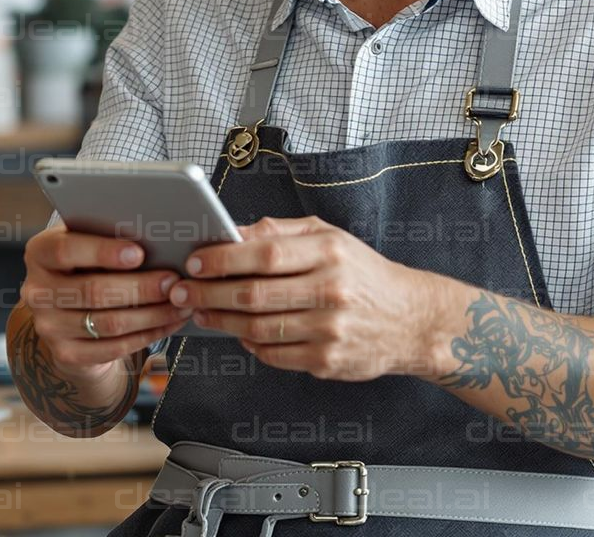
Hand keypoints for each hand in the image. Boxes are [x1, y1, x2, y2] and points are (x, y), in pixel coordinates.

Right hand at [19, 224, 192, 375]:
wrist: (66, 314)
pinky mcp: (66, 354)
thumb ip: (105, 237)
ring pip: (109, 323)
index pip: (65, 250)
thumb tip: (152, 234)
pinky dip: (148, 335)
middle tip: (173, 281)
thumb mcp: (85, 246)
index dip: (102, 252)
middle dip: (140, 287)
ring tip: (180, 303)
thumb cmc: (85, 267)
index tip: (139, 253)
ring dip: (152, 314)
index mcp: (39, 254)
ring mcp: (49, 327)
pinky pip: (114, 347)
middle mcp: (37, 292)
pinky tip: (169, 323)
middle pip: (93, 291)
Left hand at [169, 215, 440, 380]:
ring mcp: (330, 330)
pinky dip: (250, 345)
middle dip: (208, 294)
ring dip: (221, 322)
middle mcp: (331, 291)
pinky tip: (240, 333)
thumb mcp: (328, 237)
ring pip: (258, 329)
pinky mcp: (328, 361)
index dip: (221, 260)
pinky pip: (274, 355)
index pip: (263, 255)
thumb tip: (229, 232)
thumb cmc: (361, 273)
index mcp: (328, 252)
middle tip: (181, 292)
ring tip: (201, 313)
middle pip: (253, 295)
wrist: (411, 320)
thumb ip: (277, 231)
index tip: (194, 262)